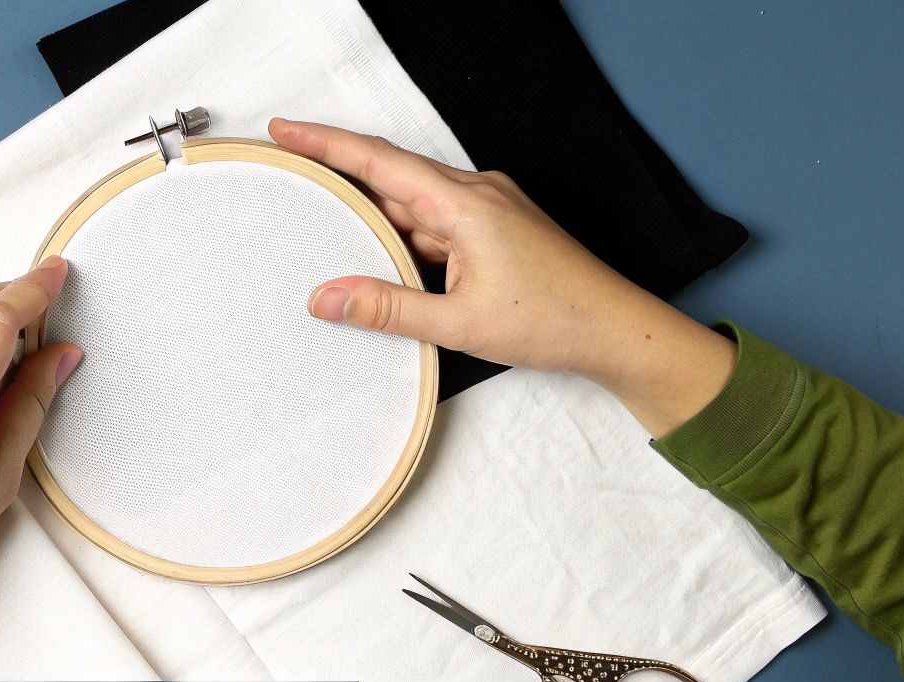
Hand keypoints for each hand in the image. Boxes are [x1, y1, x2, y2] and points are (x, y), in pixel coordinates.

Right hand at [269, 118, 734, 436]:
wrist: (617, 330)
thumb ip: (386, 307)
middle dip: (341, 176)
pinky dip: (406, 235)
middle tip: (292, 172)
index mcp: (465, 204)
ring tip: (327, 226)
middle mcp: (478, 194)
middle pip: (393, 177)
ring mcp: (490, 209)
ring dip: (376, 216)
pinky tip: (385, 256)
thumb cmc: (554, 320)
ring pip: (415, 204)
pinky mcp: (497, 229)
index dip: (327, 144)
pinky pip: (438, 222)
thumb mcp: (458, 322)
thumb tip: (327, 299)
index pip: (380, 162)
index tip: (286, 130)